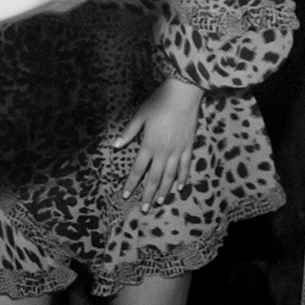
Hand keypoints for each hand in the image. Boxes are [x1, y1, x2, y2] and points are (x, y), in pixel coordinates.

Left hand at [112, 77, 203, 207]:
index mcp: (149, 145)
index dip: (131, 184)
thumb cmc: (159, 102)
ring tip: (158, 202)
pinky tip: (179, 187)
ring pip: (170, 176)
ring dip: (164, 190)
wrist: (183, 95)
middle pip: (154, 178)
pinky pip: (185, 167)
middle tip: (143, 209)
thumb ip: (129, 132)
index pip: (138, 170)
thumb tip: (116, 145)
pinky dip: (182, 178)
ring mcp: (177, 151)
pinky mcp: (189, 147)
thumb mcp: (140, 116)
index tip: (125, 195)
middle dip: (147, 194)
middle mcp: (163, 152)